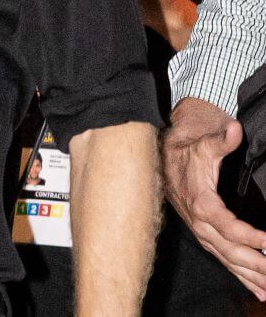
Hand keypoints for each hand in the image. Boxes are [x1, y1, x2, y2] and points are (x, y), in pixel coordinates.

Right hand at [163, 97, 265, 299]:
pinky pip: (223, 259)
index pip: (226, 225)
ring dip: (250, 276)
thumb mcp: (203, 144)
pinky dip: (240, 276)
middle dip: (255, 265)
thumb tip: (233, 129)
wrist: (163, 156)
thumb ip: (221, 140)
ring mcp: (201, 231)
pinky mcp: (204, 235)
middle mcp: (199, 222)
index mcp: (200, 202)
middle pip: (230, 250)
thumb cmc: (186, 151)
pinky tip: (257, 289)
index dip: (248, 235)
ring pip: (228, 259)